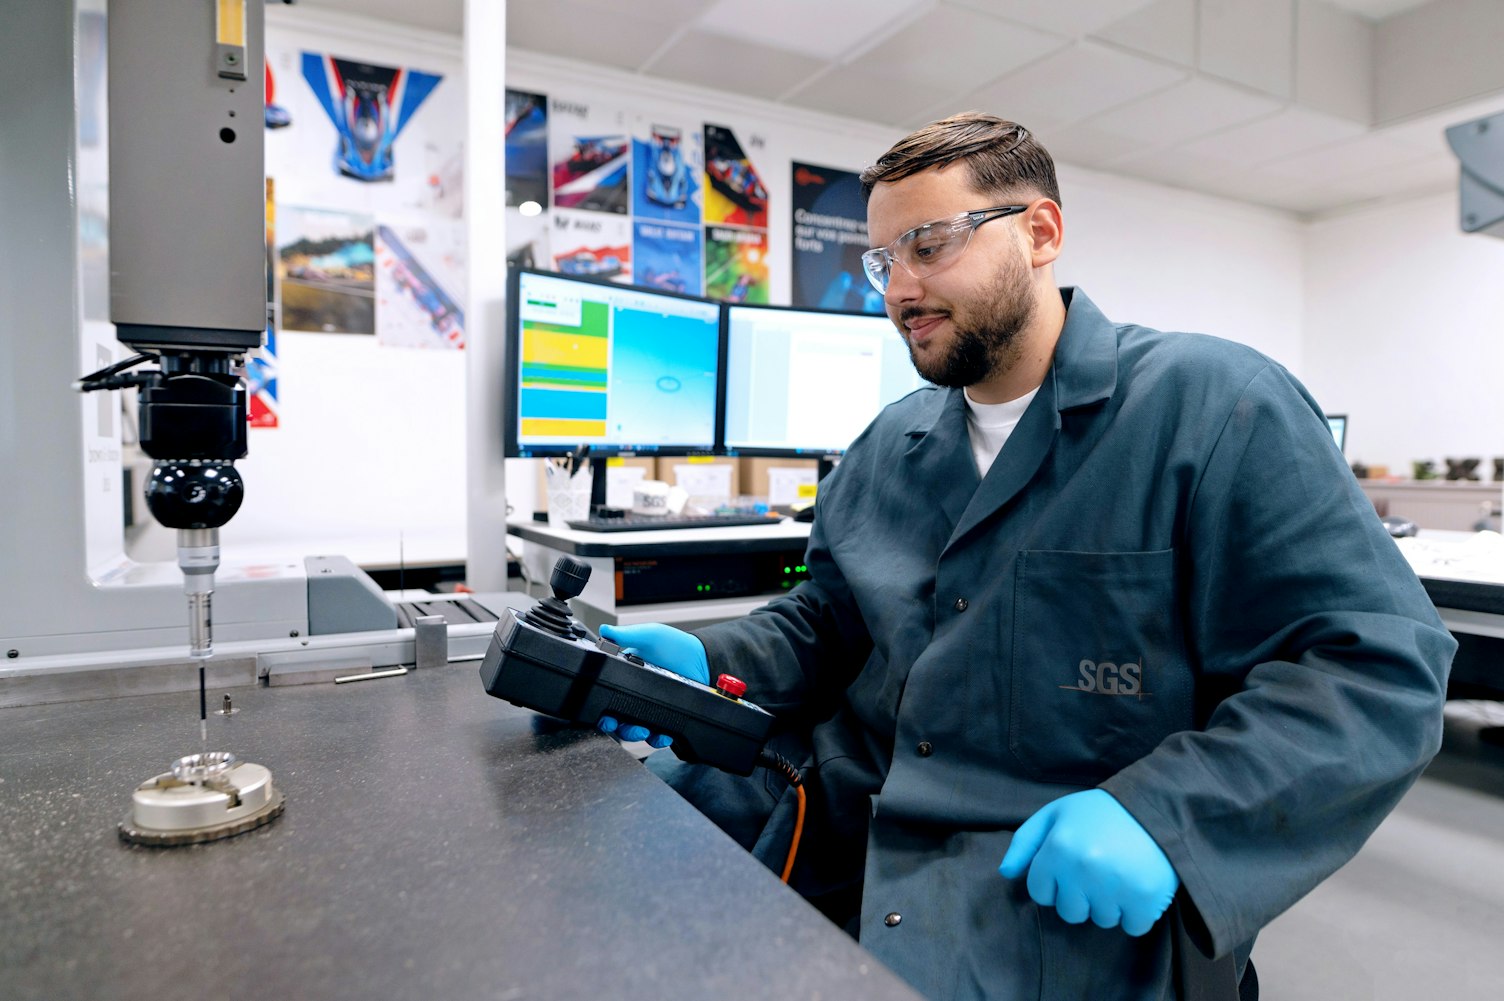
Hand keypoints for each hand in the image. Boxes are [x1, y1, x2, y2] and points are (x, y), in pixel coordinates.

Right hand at [596, 623, 709, 744]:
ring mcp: (650, 707)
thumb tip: (605, 631)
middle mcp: (634, 693)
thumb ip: (627, 635)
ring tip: (642, 730)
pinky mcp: (666, 717)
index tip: (601, 712)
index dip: (600, 707)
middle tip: (616, 723)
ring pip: (633, 729)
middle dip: (614, 725)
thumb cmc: (675, 645)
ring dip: (633, 733)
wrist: (702, 659)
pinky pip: (657, 734)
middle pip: (615, 717)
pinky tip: (662, 734)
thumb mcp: (649, 635)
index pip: (606, 695)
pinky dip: (657, 738)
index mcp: (625, 675)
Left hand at [998, 790, 1177, 936]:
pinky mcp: (1145, 899)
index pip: (1039, 892)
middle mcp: (1082, 869)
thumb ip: (1025, 842)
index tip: (1072, 867)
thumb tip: (1005, 873)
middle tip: (1099, 871)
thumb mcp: (1056, 814)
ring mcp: (1114, 886)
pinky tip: (1138, 885)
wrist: (1158, 807)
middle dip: (1081, 897)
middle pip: (1069, 912)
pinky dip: (1137, 913)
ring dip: (1110, 904)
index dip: (1055, 881)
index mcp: (1058, 848)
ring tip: (1121, 873)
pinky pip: (1133, 927)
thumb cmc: (1102, 812)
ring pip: (1101, 921)